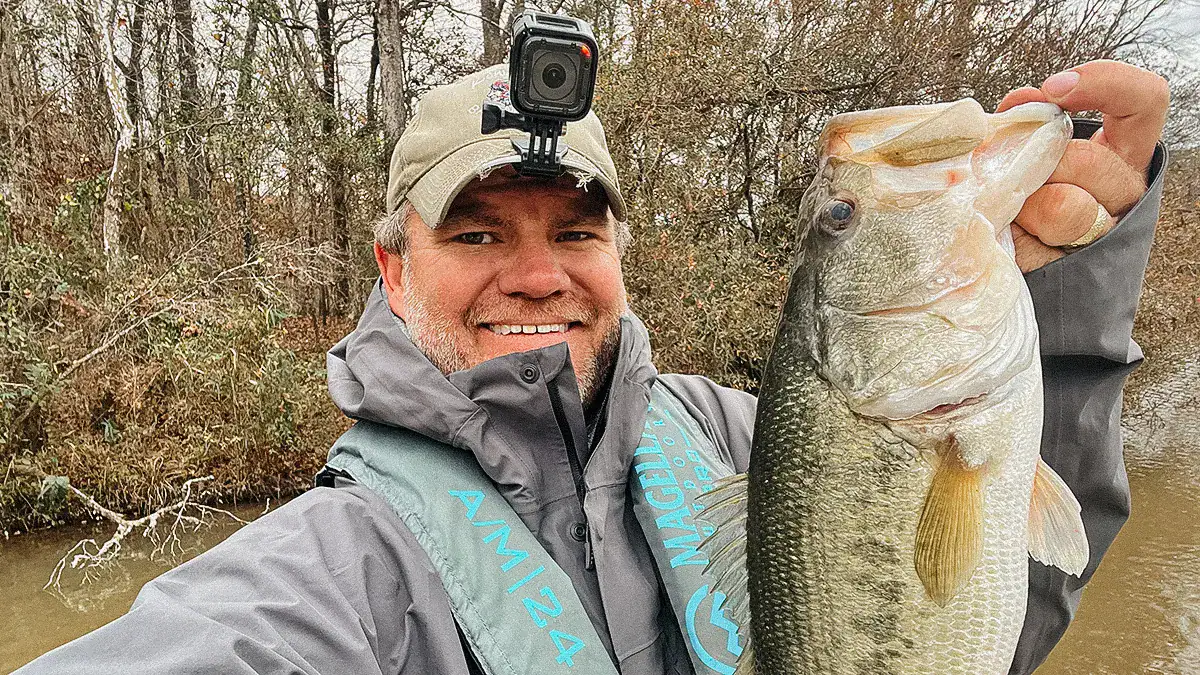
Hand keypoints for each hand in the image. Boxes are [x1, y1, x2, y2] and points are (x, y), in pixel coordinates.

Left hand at [996, 60, 1169, 272]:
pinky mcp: (1072, 268)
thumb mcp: (1022, 151)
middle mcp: (1122, 191)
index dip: (1106, 84)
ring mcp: (1103, 233)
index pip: (1144, 101)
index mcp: (1119, 153)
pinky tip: (1004, 238)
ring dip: (1019, 206)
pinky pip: (1034, 250)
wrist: (1004, 264)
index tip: (1054, 88)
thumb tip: (1018, 104)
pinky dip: (1008, 239)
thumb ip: (1025, 123)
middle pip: (1086, 159)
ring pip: (1066, 208)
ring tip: (1006, 211)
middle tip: (1008, 177)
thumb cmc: (1014, 197)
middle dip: (1033, 164)